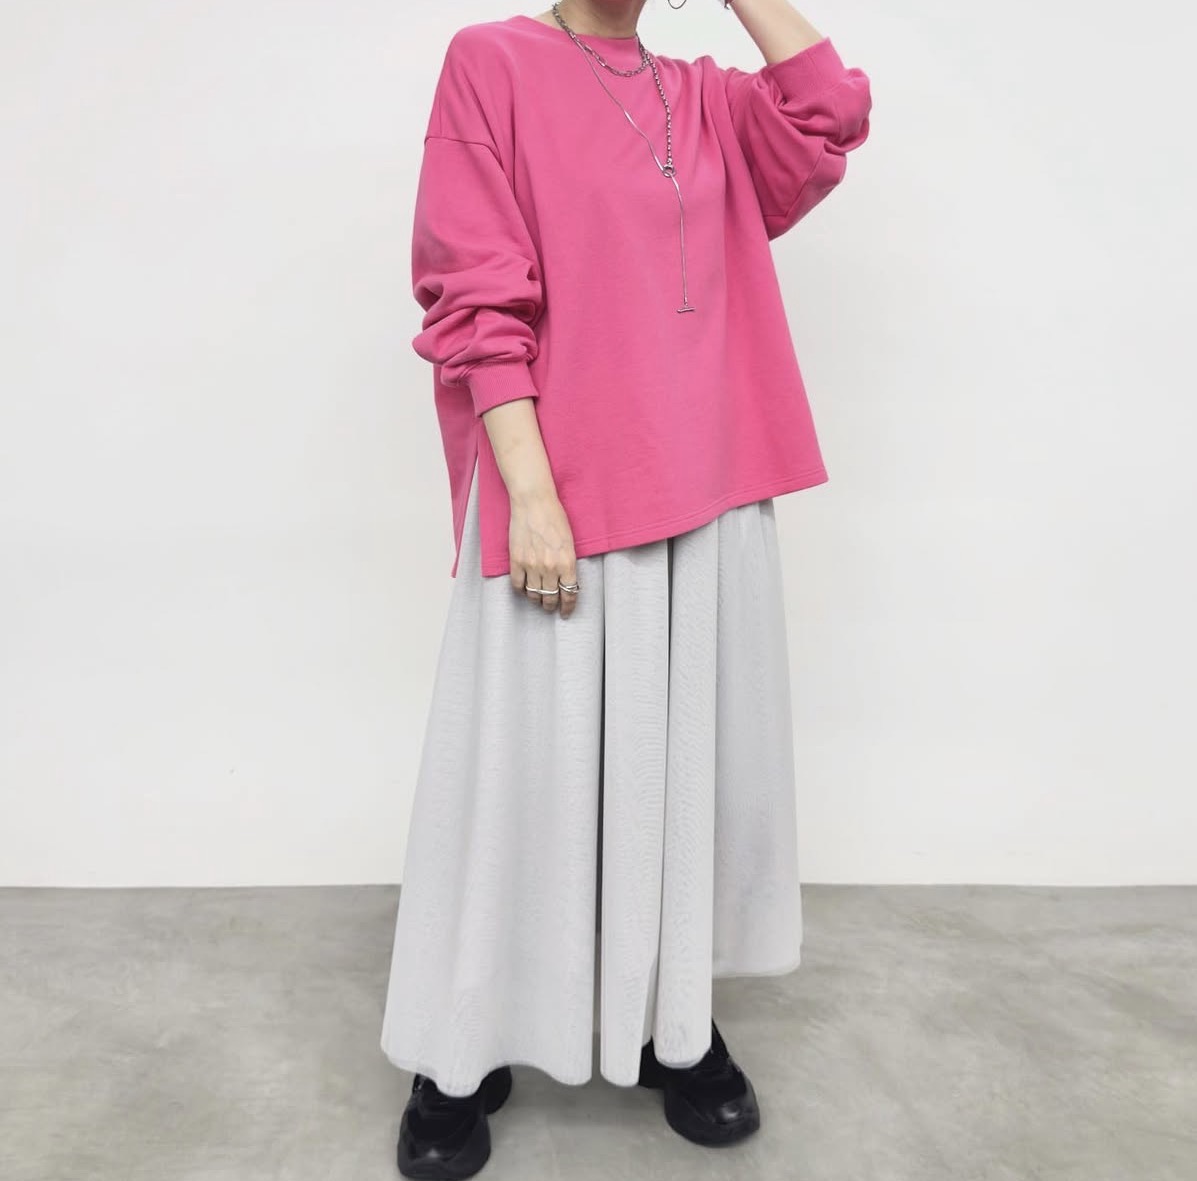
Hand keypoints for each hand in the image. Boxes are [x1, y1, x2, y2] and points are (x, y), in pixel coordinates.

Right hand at [508, 489, 579, 618]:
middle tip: (551, 607)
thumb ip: (567, 563)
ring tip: (538, 599)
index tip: (566, 612)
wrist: (534, 503)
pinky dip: (521, 590)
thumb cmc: (555, 517)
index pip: (569, 594)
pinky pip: (518, 585)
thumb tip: (565, 580)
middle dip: (551, 606)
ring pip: (534, 595)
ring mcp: (532, 565)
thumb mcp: (570, 542)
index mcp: (567, 563)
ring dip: (537, 600)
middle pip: (550, 598)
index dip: (568, 607)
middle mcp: (550, 568)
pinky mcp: (516, 561)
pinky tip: (524, 589)